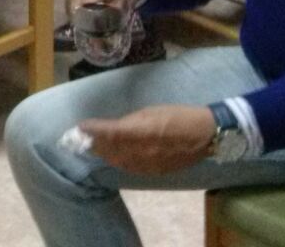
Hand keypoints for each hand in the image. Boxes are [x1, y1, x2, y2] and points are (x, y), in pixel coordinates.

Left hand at [79, 104, 215, 174]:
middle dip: (95, 144)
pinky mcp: (155, 172)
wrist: (203, 136)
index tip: (81, 126)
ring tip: (94, 147)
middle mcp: (142, 151)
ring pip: (119, 161)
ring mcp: (148, 164)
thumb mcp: (151, 112)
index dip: (94, 130)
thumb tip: (116, 128)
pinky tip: (113, 157)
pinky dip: (119, 162)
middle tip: (82, 138)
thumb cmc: (177, 116)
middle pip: (111, 150)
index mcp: (141, 132)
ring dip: (105, 154)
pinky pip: (131, 168)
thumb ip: (131, 122)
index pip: (110, 133)